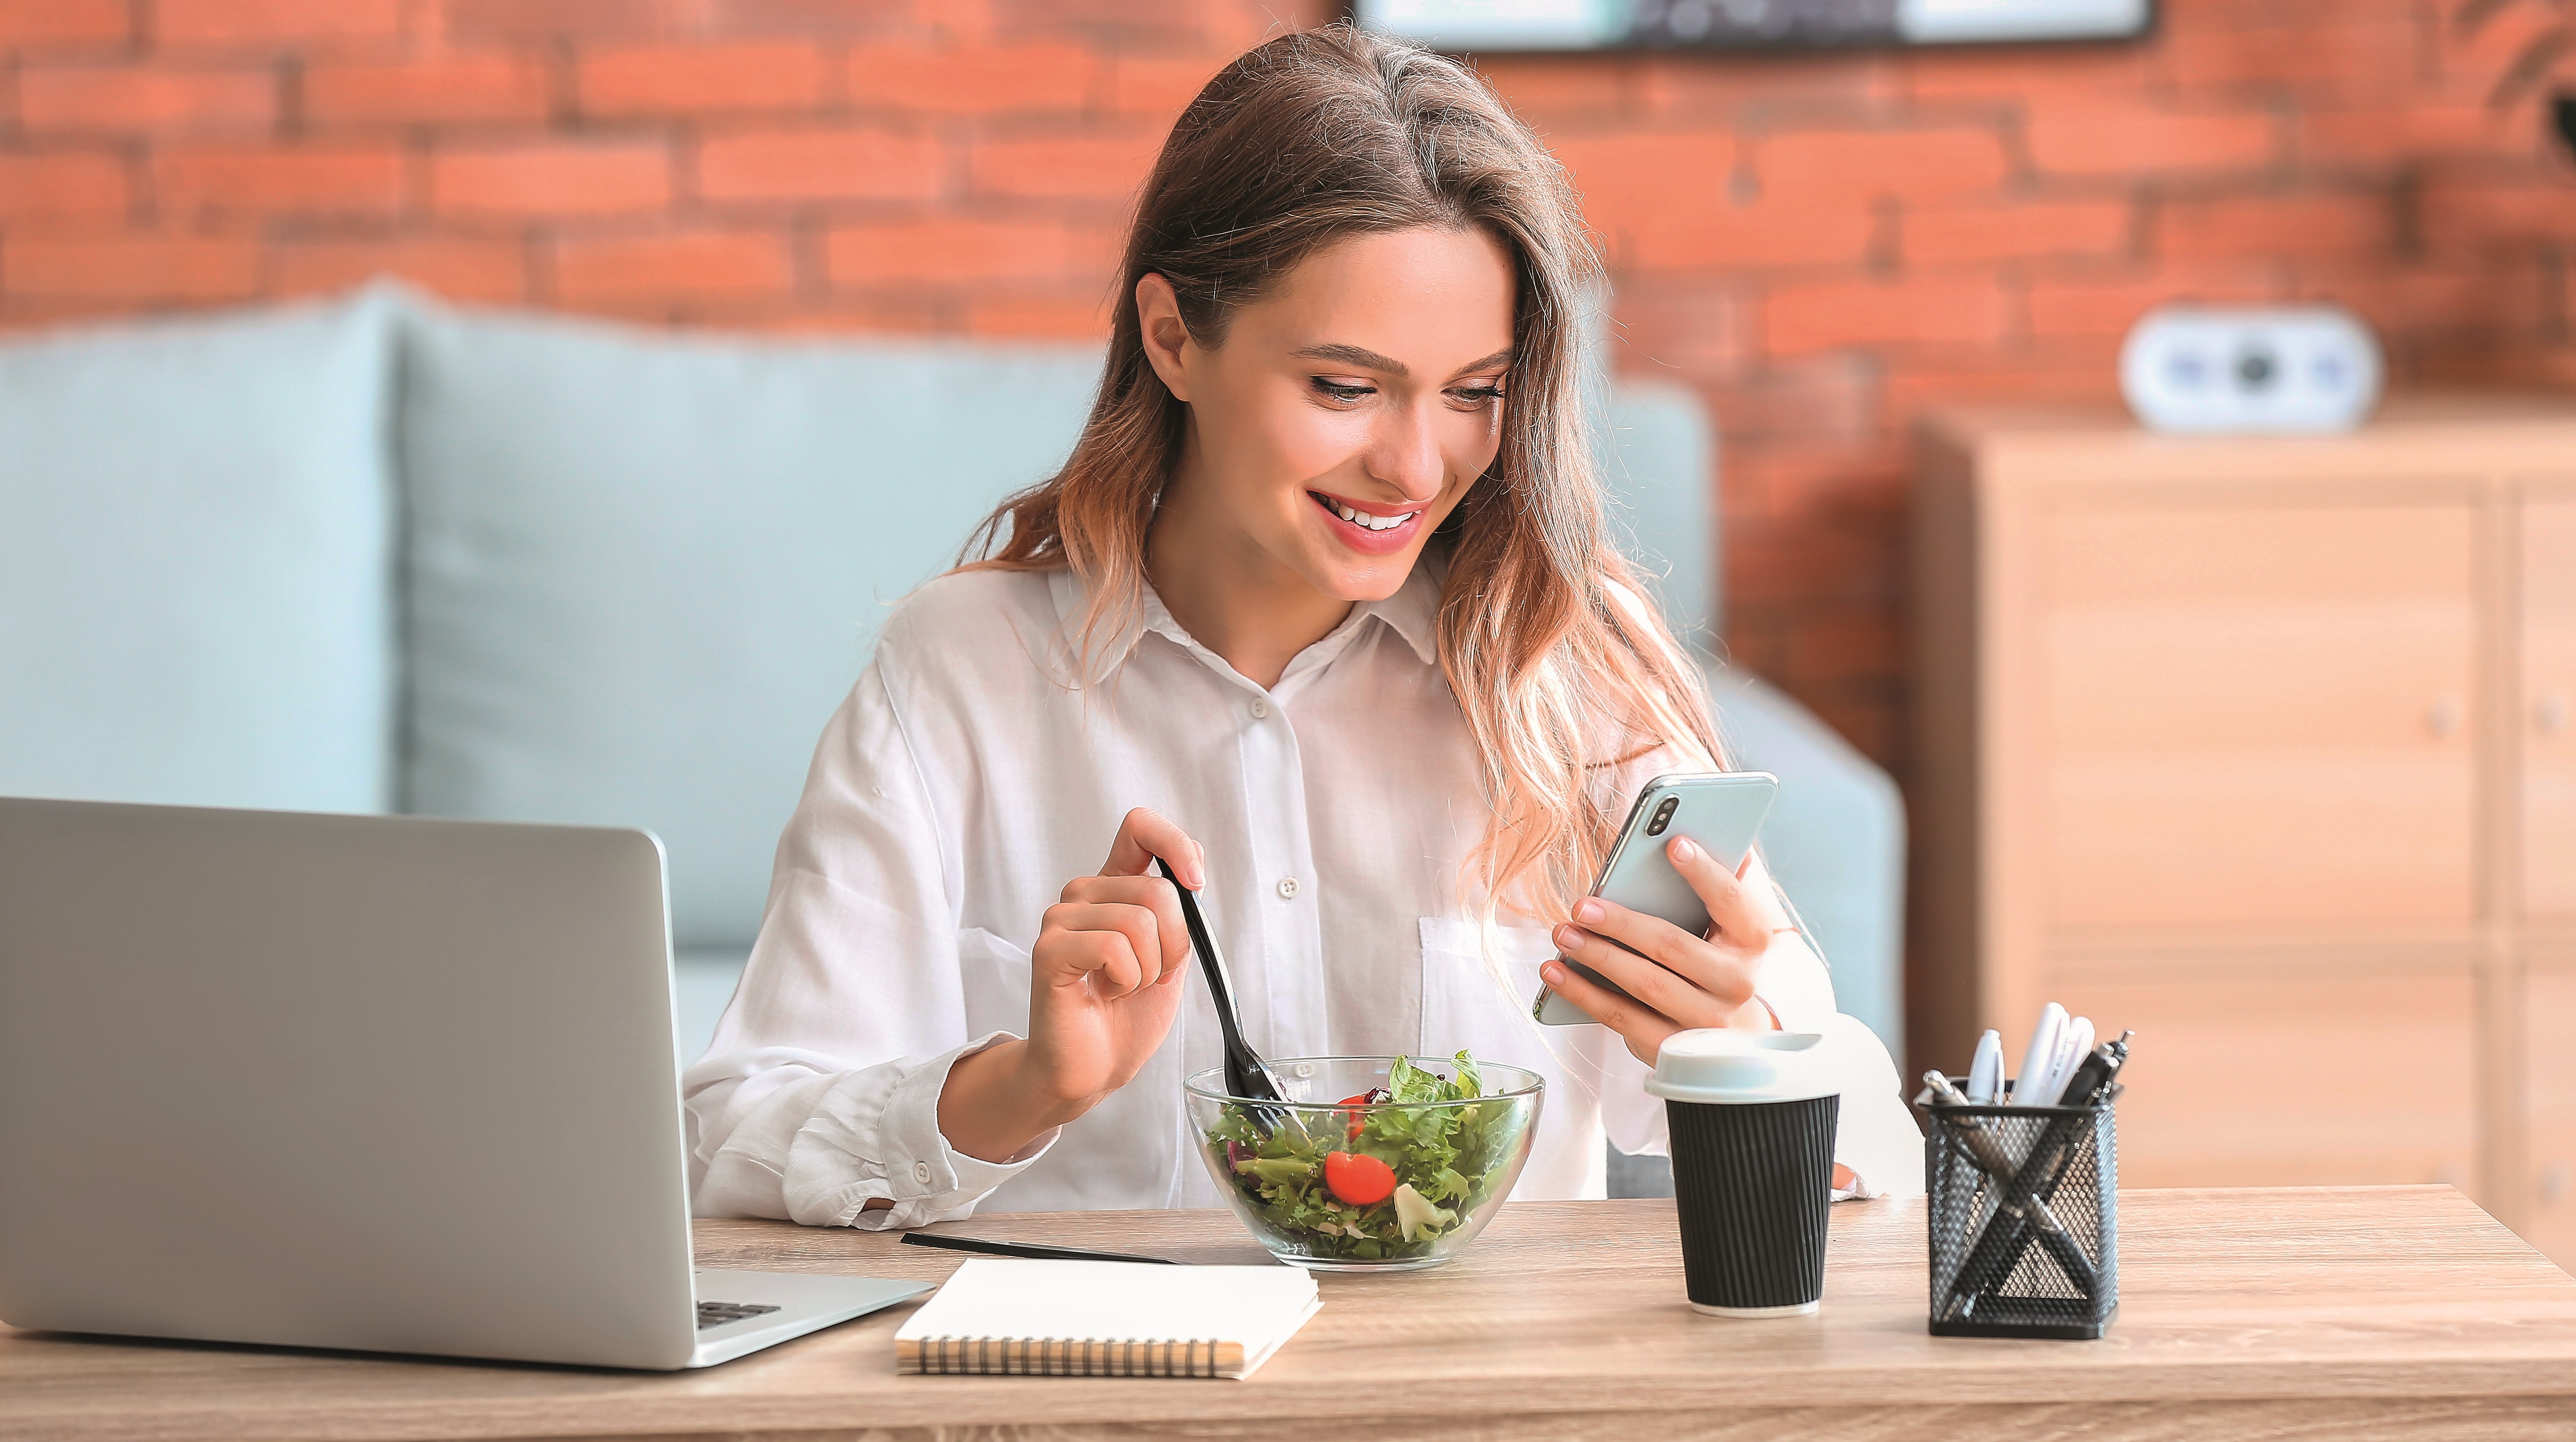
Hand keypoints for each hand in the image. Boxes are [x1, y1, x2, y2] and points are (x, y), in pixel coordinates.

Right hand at [938, 807, 1201, 1162]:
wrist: (1095, 1069)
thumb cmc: (1127, 1016)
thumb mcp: (1172, 957)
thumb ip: (1180, 914)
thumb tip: (1189, 876)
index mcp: (1114, 888)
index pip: (1140, 829)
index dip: (1175, 845)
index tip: (1195, 883)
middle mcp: (1084, 895)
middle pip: (1157, 890)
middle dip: (1173, 945)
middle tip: (1146, 976)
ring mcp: (1061, 920)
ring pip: (1139, 920)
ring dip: (1149, 968)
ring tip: (1122, 987)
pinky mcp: (1050, 950)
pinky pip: (1113, 946)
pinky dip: (1127, 978)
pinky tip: (1107, 992)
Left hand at [1539, 834, 1787, 1067]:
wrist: (1731, 1037)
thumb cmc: (1718, 958)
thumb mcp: (1728, 922)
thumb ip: (1721, 879)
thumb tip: (1706, 830)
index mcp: (1752, 941)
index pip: (1730, 901)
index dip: (1704, 871)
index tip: (1673, 842)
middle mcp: (1736, 983)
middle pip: (1673, 947)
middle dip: (1622, 923)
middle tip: (1580, 904)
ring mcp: (1705, 1021)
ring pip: (1645, 985)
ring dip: (1597, 957)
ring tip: (1562, 932)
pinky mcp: (1672, 1048)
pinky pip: (1621, 1019)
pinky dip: (1583, 994)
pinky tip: (1554, 972)